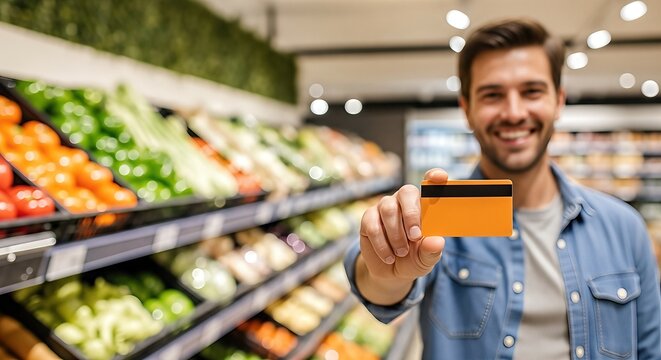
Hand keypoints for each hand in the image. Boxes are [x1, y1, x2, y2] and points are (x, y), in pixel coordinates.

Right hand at [359, 168, 447, 282]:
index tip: (441, 178)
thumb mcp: (426, 259)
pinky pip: (373, 226)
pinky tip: (389, 257)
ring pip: (389, 210)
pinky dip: (382, 245)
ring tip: (401, 253)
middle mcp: (404, 201)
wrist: (390, 271)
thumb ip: (431, 250)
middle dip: (411, 214)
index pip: (430, 183)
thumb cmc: (413, 259)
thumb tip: (437, 241)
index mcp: (423, 205)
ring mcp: (385, 207)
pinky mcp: (368, 218)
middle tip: (415, 236)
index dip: (435, 176)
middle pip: (407, 192)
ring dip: (396, 234)